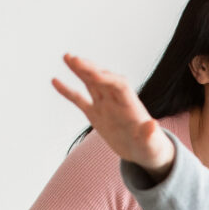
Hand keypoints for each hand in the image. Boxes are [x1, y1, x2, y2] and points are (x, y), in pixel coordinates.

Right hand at [50, 53, 175, 176]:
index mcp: (131, 105)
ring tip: (67, 57)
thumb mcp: (152, 144)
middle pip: (103, 79)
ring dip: (80, 70)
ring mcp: (105, 106)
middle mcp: (117, 101)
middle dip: (90, 69)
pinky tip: (55, 80)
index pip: (119, 85)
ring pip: (91, 83)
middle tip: (74, 58)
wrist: (145, 152)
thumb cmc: (151, 148)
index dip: (107, 79)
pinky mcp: (95, 114)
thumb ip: (150, 134)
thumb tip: (153, 125)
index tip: (94, 74)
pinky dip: (68, 91)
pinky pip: (79, 100)